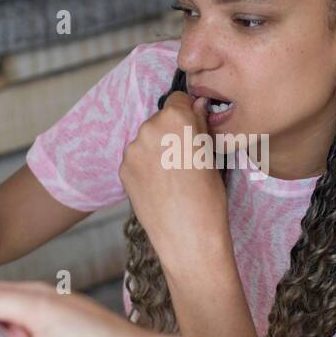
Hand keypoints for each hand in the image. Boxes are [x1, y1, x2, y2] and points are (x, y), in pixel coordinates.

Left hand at [119, 91, 228, 262]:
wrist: (188, 237)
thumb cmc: (209, 198)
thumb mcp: (212, 156)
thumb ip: (200, 125)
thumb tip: (197, 105)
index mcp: (176, 119)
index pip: (179, 98)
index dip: (188, 113)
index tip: (193, 129)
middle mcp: (150, 128)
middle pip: (160, 118)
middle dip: (171, 132)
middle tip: (185, 158)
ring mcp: (133, 149)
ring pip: (147, 138)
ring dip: (157, 148)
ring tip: (172, 176)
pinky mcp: (123, 168)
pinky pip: (136, 158)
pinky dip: (146, 166)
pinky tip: (159, 186)